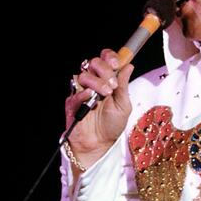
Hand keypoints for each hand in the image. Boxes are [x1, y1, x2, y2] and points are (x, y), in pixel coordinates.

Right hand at [64, 50, 134, 168]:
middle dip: (104, 70)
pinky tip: (92, 99)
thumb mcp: (124, 105)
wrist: (100, 144)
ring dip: (97, 82)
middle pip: (93, 63)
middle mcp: (93, 83)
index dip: (109, 57)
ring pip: (83, 75)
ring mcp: (81, 91)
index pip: (105, 60)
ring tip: (105, 94)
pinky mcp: (72, 102)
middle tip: (112, 85)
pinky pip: (75, 92)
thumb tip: (129, 65)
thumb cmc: (112, 125)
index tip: (116, 63)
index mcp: (107, 81)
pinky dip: (84, 93)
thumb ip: (124, 85)